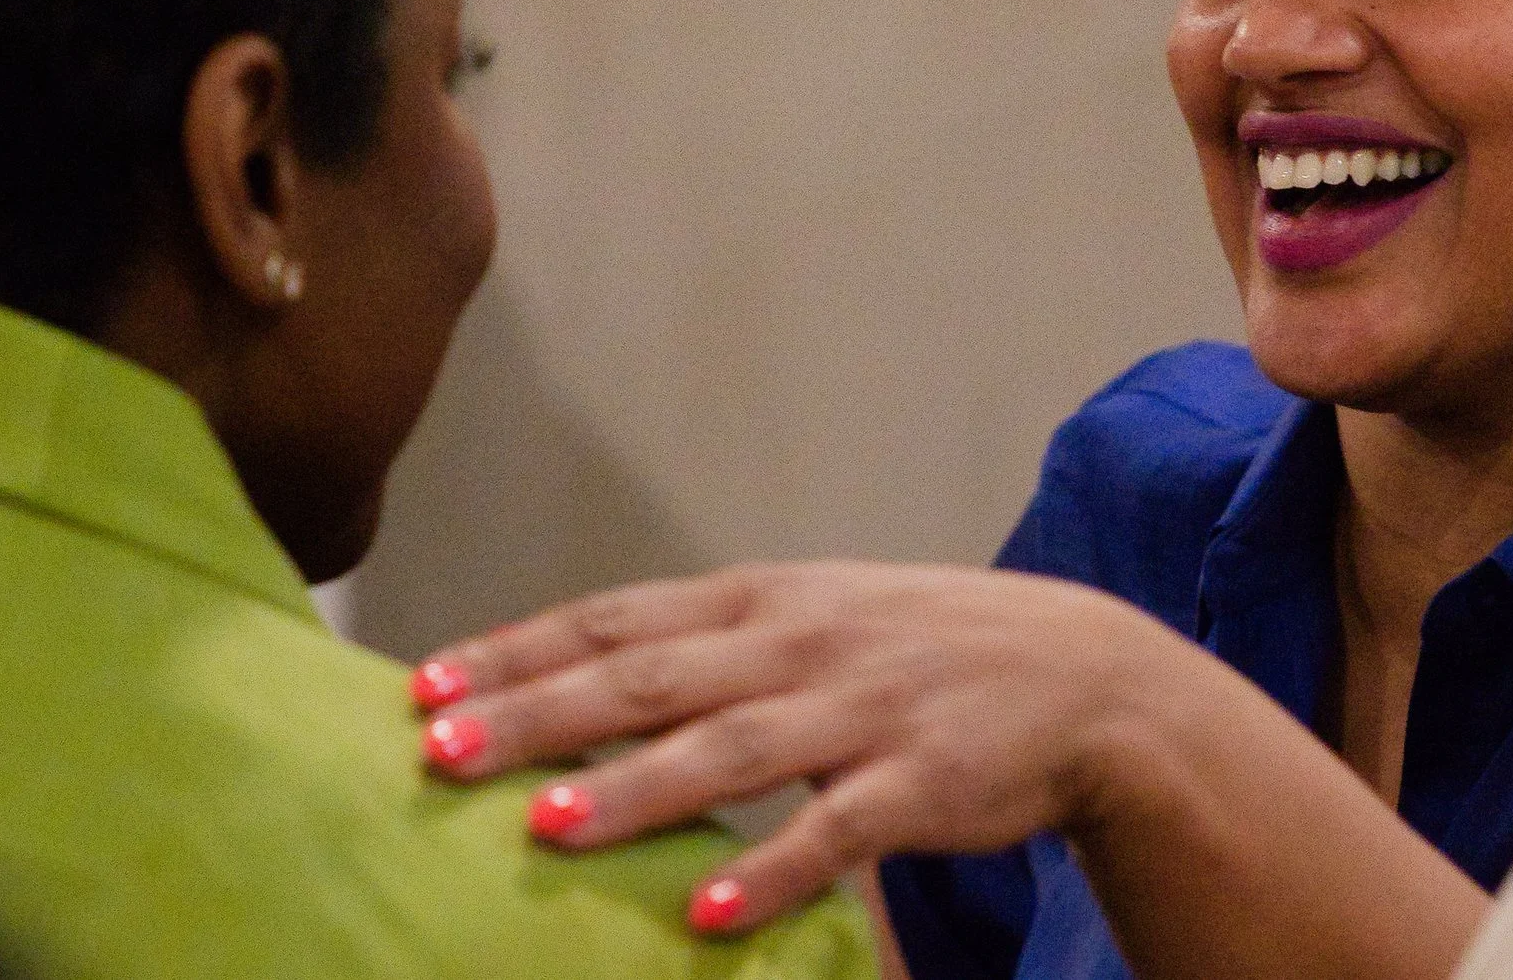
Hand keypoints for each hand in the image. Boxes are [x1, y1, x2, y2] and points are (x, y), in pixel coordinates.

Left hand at [412, 561, 1206, 933]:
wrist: (1086, 677)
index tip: (426, 681)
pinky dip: (774, 871)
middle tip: (442, 748)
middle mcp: (804, 642)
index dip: (522, 648)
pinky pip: (838, 831)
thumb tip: (583, 683)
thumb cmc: (928, 651)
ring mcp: (865, 709)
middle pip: (652, 676)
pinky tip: (709, 914)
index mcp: (769, 599)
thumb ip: (715, 646)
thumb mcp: (821, 619)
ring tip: (544, 823)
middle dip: (542, 711)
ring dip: (634, 787)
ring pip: (730, 749)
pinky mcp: (923, 781)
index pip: (621, 617)